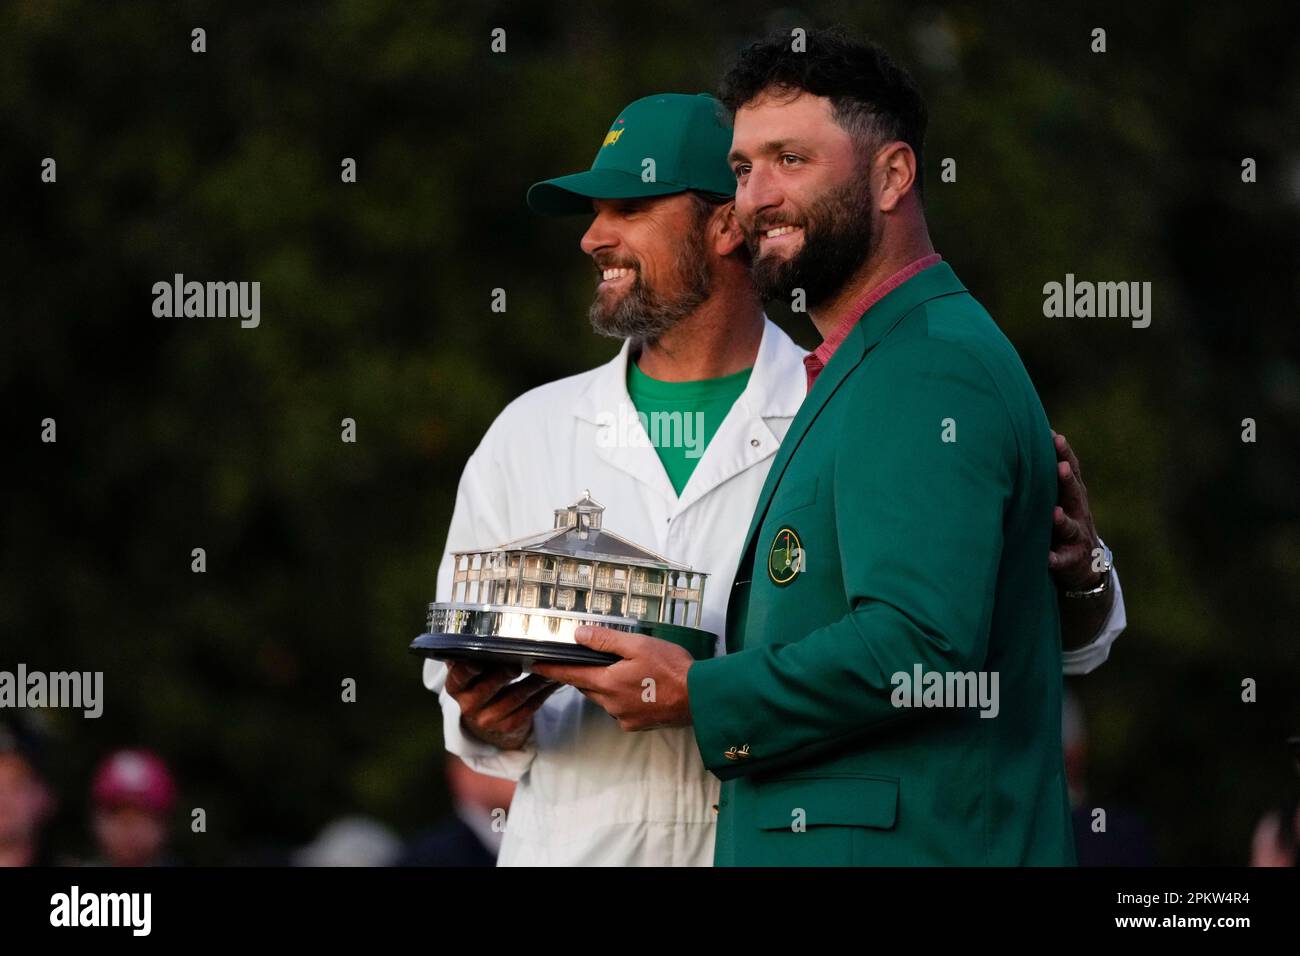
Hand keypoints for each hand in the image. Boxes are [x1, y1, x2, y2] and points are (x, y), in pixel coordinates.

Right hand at [443, 661, 561, 750]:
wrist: (488, 716)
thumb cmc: (482, 682)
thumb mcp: (472, 671)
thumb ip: (473, 654)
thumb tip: (483, 627)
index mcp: (456, 687)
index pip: (459, 676)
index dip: (469, 667)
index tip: (481, 657)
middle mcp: (468, 705)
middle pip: (488, 687)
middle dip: (505, 672)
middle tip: (518, 660)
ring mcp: (488, 719)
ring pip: (515, 696)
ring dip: (535, 679)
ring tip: (549, 664)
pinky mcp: (508, 726)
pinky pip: (529, 707)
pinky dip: (543, 691)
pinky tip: (552, 680)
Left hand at [531, 626, 694, 731]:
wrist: (700, 698)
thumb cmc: (672, 668)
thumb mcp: (638, 645)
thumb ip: (606, 640)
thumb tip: (578, 636)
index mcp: (608, 682)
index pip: (571, 674)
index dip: (552, 668)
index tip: (535, 664)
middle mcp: (611, 704)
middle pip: (587, 686)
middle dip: (584, 673)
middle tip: (587, 659)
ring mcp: (623, 717)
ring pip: (603, 698)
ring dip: (606, 685)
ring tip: (624, 671)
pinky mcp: (636, 725)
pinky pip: (619, 709)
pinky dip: (622, 697)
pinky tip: (639, 688)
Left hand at [1048, 430, 1105, 590]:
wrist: (1088, 565)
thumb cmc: (1064, 522)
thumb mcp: (1060, 498)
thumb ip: (1047, 476)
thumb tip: (1024, 441)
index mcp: (1073, 495)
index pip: (1071, 470)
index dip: (1064, 454)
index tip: (1055, 436)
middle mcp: (1078, 512)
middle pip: (1074, 494)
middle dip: (1067, 480)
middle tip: (1060, 467)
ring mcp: (1078, 537)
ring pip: (1070, 527)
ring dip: (1062, 520)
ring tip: (1055, 514)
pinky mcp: (1073, 561)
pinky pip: (1064, 561)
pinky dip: (1056, 559)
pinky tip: (1048, 558)